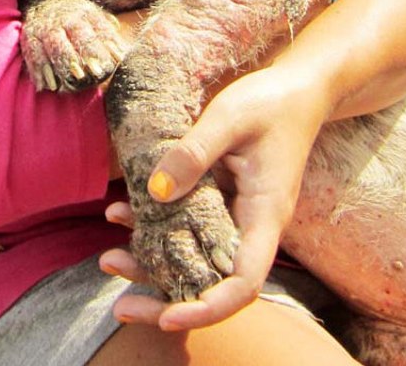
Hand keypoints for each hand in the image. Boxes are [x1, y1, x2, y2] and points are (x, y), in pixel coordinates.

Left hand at [99, 61, 332, 329]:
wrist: (297, 89)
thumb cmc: (272, 101)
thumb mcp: (230, 116)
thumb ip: (194, 152)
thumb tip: (157, 192)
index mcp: (265, 214)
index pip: (244, 282)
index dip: (208, 307)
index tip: (168, 316)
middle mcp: (252, 225)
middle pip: (215, 282)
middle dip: (168, 301)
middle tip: (121, 308)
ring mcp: (236, 216)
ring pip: (195, 258)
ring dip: (152, 267)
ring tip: (108, 261)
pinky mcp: (221, 202)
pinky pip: (187, 228)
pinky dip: (153, 228)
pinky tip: (120, 214)